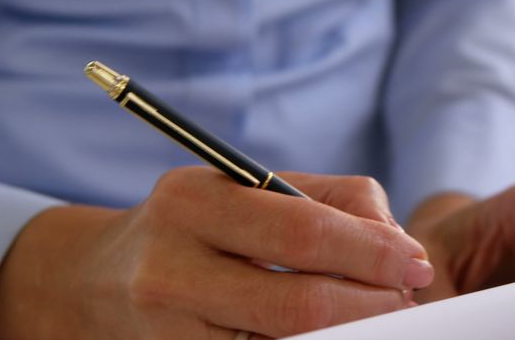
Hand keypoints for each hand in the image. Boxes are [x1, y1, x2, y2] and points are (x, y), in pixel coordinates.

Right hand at [0, 167, 433, 338]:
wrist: (97, 281)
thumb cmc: (197, 224)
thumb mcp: (250, 189)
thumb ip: (332, 202)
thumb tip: (398, 247)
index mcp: (193, 201)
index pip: (304, 232)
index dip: (373, 253)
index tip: (417, 266)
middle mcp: (170, 267)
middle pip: (297, 302)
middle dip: (370, 304)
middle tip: (407, 301)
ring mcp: (168, 330)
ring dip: (347, 334)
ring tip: (376, 318)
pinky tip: (331, 335)